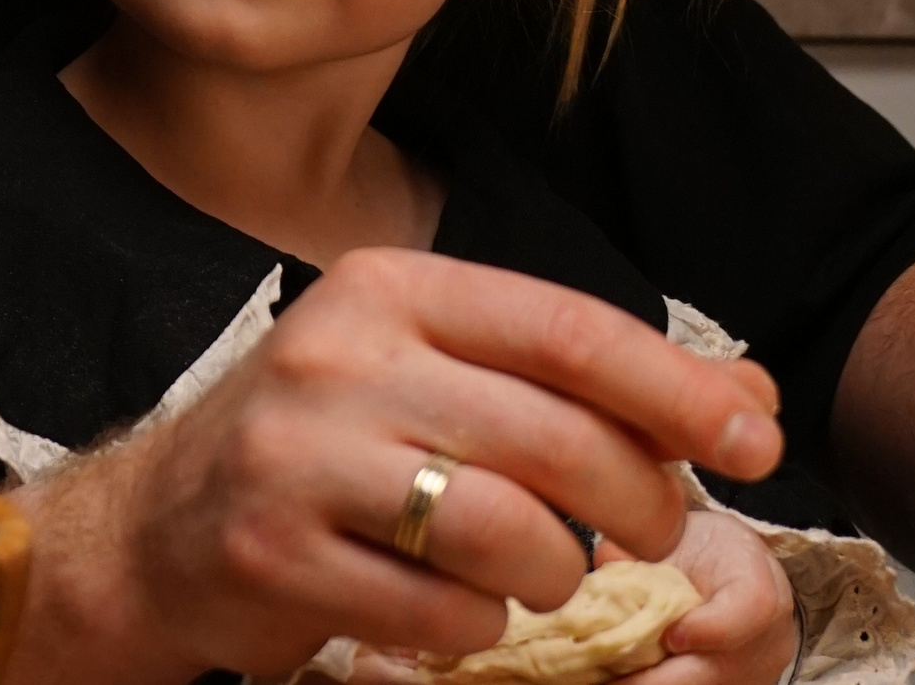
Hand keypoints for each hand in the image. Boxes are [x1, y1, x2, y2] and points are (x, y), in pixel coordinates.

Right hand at [5, 247, 784, 684]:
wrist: (156, 526)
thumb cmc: (322, 445)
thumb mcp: (434, 373)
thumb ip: (573, 379)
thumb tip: (749, 396)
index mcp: (389, 289)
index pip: (566, 327)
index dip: (677, 389)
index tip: (758, 438)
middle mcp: (339, 354)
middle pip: (554, 435)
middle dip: (639, 499)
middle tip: (656, 533)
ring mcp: (298, 454)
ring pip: (508, 529)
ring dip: (555, 573)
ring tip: (538, 573)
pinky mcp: (274, 551)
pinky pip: (441, 609)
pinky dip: (475, 625)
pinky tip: (450, 606)